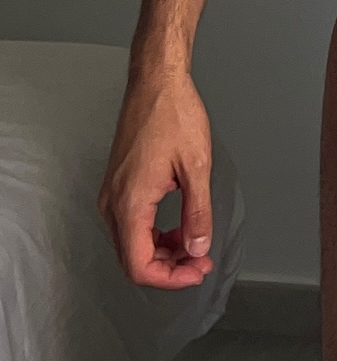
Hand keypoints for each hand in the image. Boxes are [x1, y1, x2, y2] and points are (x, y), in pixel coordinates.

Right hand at [98, 63, 215, 288]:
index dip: (169, 278)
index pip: (139, 265)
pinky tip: (177, 226)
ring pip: (130, 243)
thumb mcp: (196, 166)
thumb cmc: (175, 115)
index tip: (197, 271)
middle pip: (132, 258)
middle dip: (168, 268)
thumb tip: (197, 249)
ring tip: (193, 245)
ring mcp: (111, 194)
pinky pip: (130, 224)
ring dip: (161, 252)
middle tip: (201, 262)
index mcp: (130, 203)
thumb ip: (197, 213)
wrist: (155, 82)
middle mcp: (112, 203)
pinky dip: (153, 233)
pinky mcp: (116, 185)